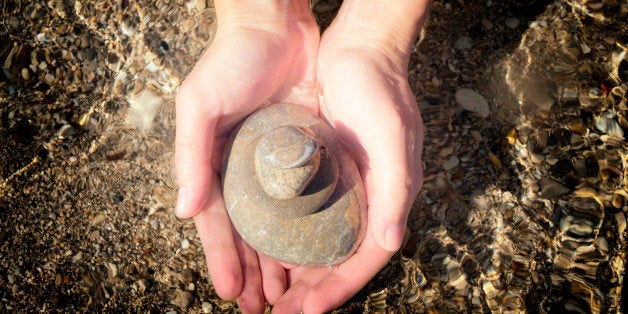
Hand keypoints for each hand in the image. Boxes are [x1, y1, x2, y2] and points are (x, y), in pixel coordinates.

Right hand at [174, 2, 319, 311]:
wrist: (276, 25)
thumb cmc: (231, 60)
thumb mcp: (200, 103)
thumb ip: (191, 154)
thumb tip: (184, 210)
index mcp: (213, 163)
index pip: (216, 223)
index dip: (222, 259)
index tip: (232, 294)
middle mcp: (242, 169)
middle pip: (247, 233)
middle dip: (253, 271)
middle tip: (262, 307)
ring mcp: (273, 165)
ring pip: (276, 224)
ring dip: (279, 260)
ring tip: (286, 294)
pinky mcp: (303, 154)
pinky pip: (305, 201)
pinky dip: (306, 229)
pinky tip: (313, 253)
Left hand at [271, 3, 425, 311]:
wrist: (360, 46)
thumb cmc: (380, 87)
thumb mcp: (392, 136)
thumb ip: (395, 189)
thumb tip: (391, 242)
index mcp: (390, 195)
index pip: (366, 256)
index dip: (339, 287)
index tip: (308, 311)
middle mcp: (370, 196)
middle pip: (341, 256)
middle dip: (314, 288)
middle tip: (283, 313)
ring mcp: (347, 183)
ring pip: (323, 240)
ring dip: (300, 269)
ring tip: (272, 293)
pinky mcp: (325, 168)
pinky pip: (309, 214)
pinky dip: (292, 235)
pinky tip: (270, 248)